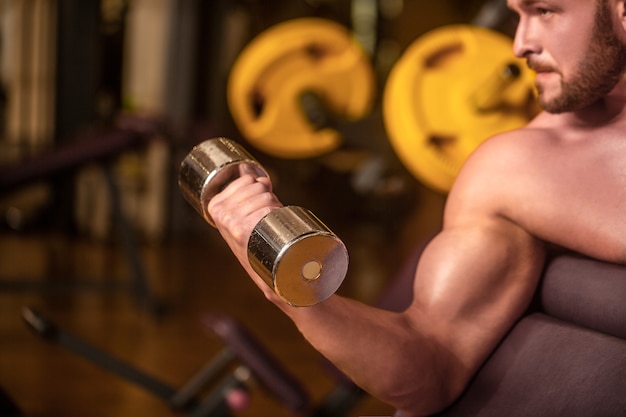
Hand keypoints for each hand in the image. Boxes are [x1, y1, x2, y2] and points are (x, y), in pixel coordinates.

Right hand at [208, 174, 283, 296]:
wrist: (276, 277)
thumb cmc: (262, 245)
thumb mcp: (244, 216)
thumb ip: (243, 192)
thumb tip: (245, 166)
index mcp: (215, 207)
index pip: (245, 178)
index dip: (259, 188)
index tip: (259, 207)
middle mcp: (220, 214)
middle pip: (255, 185)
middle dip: (268, 197)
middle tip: (268, 219)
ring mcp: (231, 221)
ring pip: (264, 194)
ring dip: (274, 206)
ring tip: (270, 225)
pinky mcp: (244, 228)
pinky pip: (267, 205)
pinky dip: (276, 211)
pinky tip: (272, 225)